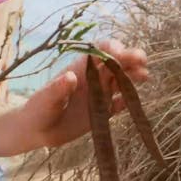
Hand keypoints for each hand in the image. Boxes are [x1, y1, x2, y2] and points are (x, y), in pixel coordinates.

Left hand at [20, 39, 147, 147]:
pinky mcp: (102, 112)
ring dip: (133, 76)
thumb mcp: (44, 100)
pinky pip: (118, 104)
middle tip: (142, 61)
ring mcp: (99, 94)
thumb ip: (57, 89)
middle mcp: (93, 78)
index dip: (111, 48)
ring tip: (145, 76)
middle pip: (116, 63)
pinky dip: (126, 102)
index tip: (120, 53)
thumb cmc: (36, 110)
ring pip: (122, 80)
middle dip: (130, 58)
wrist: (35, 131)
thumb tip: (70, 77)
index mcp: (80, 69)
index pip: (99, 51)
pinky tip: (130, 102)